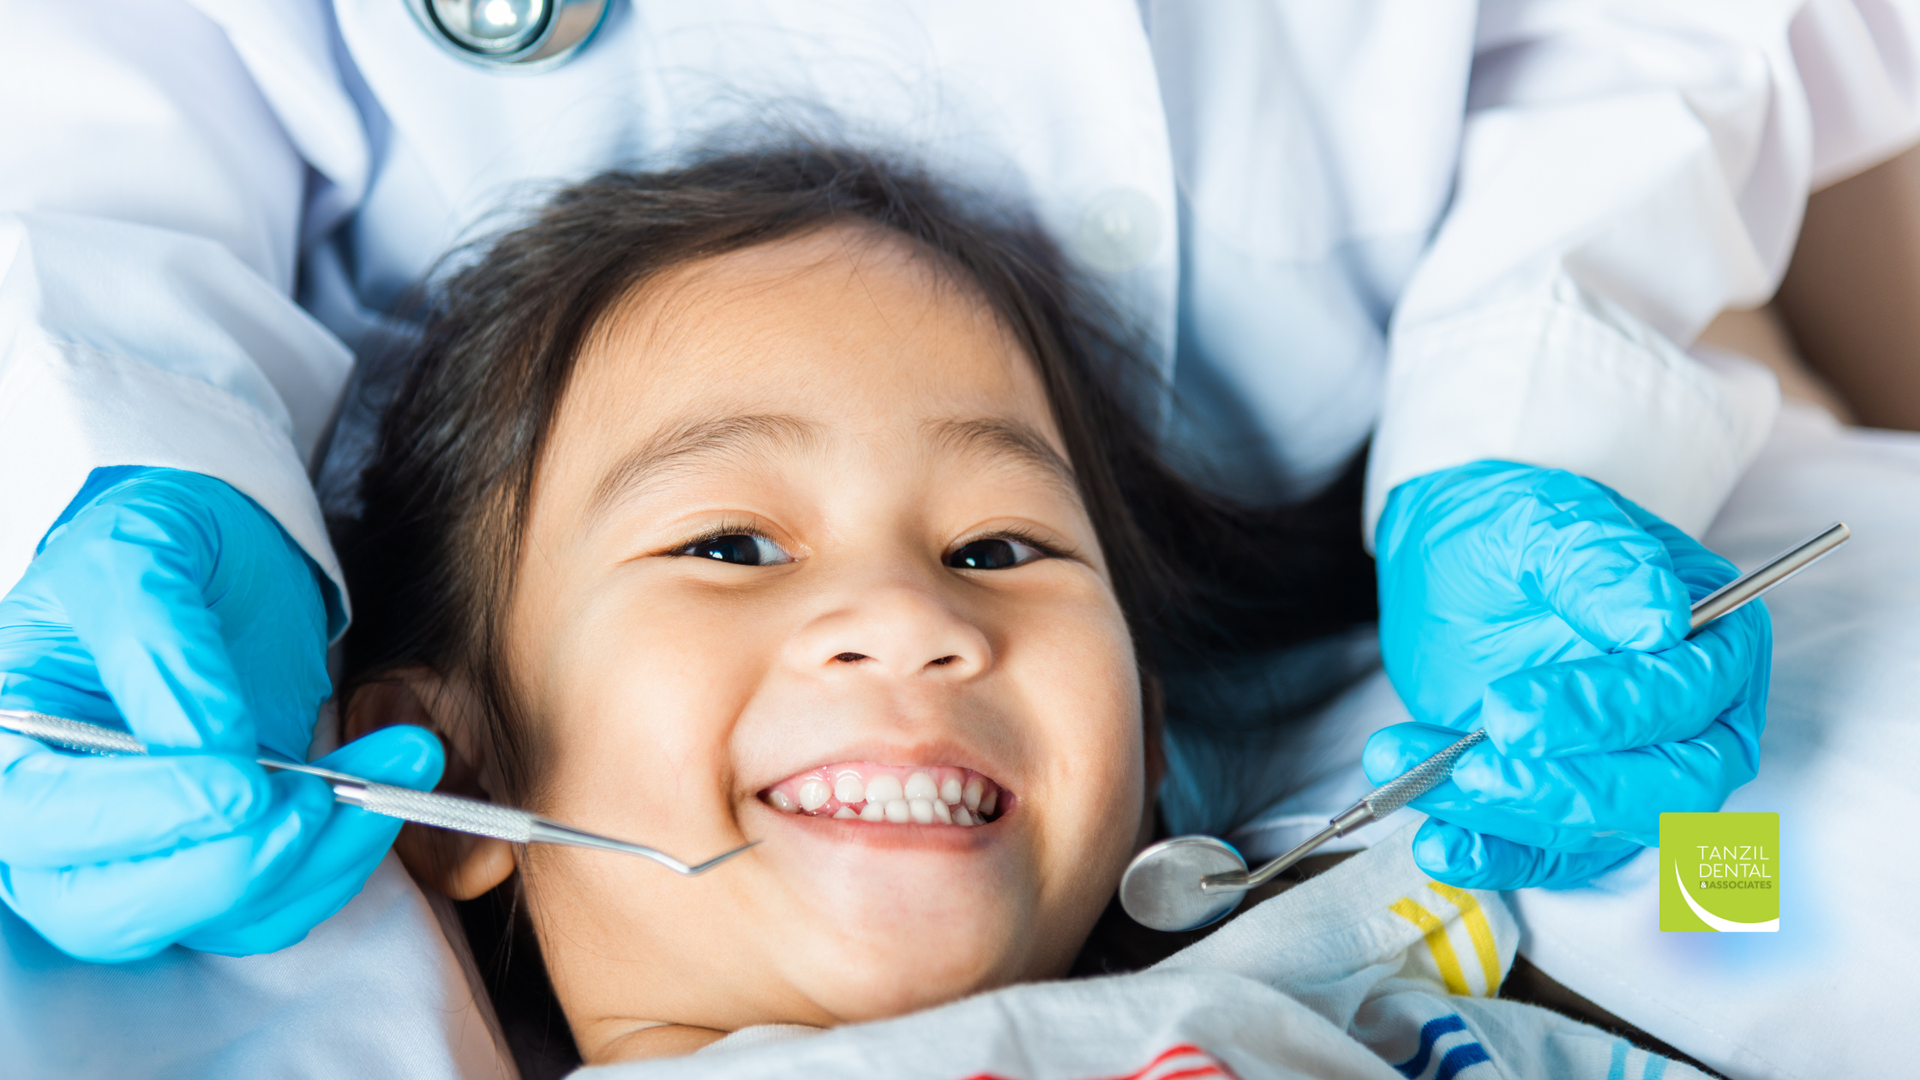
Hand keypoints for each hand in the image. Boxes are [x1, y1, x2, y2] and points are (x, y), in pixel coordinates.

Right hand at [0, 467, 441, 959]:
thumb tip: (209, 748)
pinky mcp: (224, 853)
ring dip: (321, 856)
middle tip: (318, 799)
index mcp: (10, 747)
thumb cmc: (159, 543)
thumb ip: (160, 648)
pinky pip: (278, 901)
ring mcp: (145, 848)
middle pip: (114, 911)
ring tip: (401, 762)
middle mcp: (60, 821)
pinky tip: (392, 783)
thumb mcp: (140, 557)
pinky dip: (346, 856)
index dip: (143, 817)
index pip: (45, 822)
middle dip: (231, 868)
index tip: (243, 785)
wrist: (229, 552)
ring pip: (215, 915)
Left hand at [1365, 461, 1770, 887]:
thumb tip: (1660, 619)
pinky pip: (1550, 858)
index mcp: (1715, 639)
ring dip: (1505, 814)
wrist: (1458, 559)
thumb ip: (1599, 561)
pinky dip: (1492, 858)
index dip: (1603, 712)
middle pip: (1669, 786)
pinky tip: (1435, 842)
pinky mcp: (1577, 810)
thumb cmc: (1517, 530)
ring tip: (1411, 775)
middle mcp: (1697, 720)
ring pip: (1603, 828)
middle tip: (1470, 762)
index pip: (1683, 696)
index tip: (1506, 707)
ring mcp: (1639, 773)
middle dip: (1565, 785)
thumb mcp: (1544, 520)